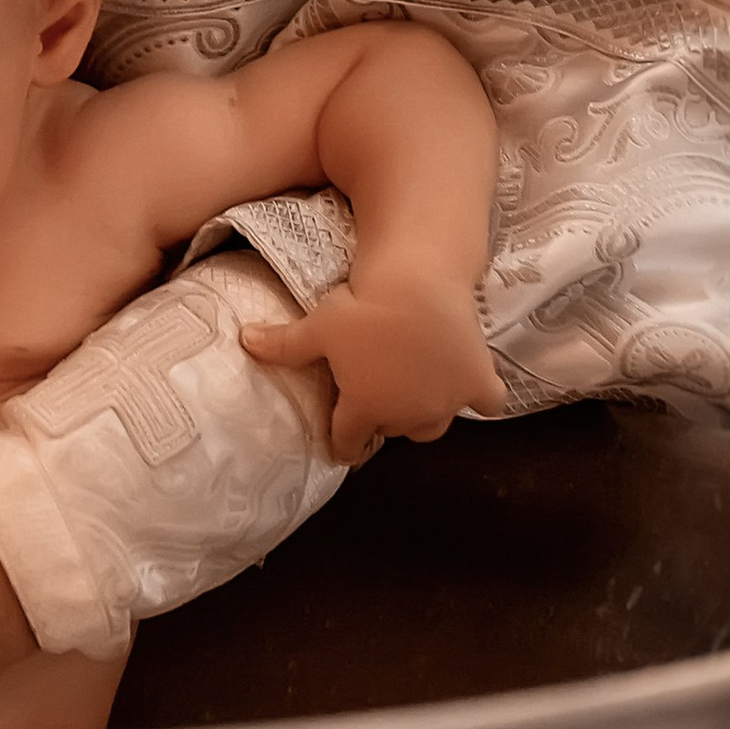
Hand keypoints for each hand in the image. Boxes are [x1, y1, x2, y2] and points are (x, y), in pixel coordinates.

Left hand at [238, 279, 506, 465]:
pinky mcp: (479, 383)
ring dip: (422, 413)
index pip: (349, 444)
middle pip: (393, 430)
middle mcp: (407, 415)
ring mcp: (446, 402)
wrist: (418, 284)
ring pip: (433, 425)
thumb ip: (282, 344)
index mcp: (365, 409)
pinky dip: (481, 398)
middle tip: (378, 391)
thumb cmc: (363, 307)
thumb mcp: (318, 326)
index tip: (343, 443)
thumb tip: (243, 341)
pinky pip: (487, 404)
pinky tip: (472, 388)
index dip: (343, 444)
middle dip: (383, 417)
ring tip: (414, 390)